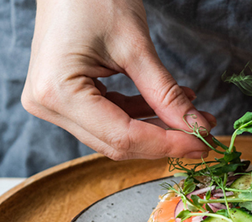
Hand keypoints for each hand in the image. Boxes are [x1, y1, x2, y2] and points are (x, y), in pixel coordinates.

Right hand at [21, 0, 214, 159]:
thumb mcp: (135, 46)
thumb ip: (165, 93)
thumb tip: (196, 127)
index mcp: (58, 92)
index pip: (122, 136)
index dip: (166, 144)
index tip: (202, 143)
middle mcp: (49, 106)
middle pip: (116, 142)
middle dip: (163, 141)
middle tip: (201, 136)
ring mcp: (53, 104)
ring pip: (113, 136)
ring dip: (154, 129)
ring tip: (191, 116)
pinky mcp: (64, 99)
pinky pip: (107, 119)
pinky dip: (138, 116)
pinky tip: (166, 107)